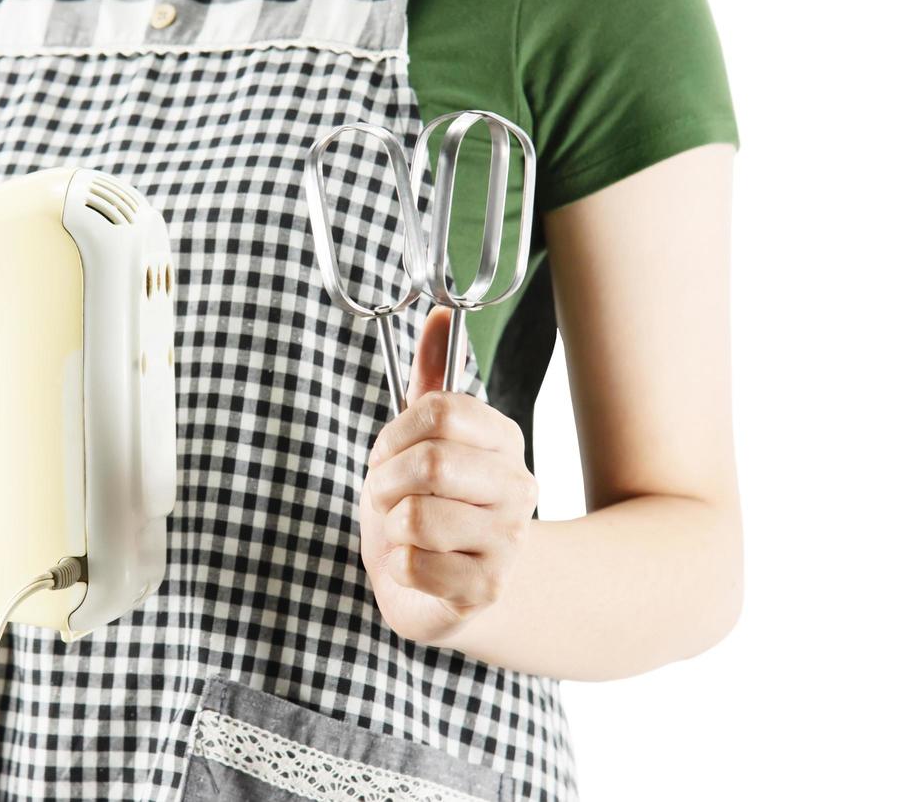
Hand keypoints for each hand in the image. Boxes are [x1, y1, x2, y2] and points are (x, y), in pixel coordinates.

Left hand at [360, 308, 538, 644]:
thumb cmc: (439, 508)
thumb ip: (432, 381)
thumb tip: (438, 314)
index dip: (394, 434)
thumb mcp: (431, 442)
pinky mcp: (484, 589)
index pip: (440, 411)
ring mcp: (507, 542)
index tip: (389, 454)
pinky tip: (416, 566)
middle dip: (385, 481)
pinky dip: (397, 566)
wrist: (466, 590)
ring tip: (403, 532)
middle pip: (429, 463)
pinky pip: (412, 564)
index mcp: (504, 441)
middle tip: (387, 496)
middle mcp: (518, 488)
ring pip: (416, 517)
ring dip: (389, 526)